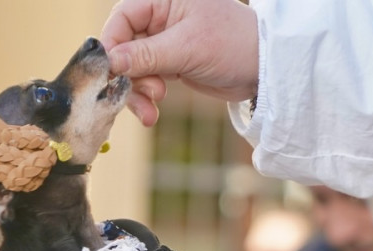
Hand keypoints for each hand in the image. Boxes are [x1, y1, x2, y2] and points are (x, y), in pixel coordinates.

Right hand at [100, 0, 258, 125]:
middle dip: (128, 76)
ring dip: (136, 92)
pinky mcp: (169, 63)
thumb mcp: (187, 48)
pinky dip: (145, 98)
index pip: (122, 18)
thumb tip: (109, 62)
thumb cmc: (232, 44)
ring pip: (131, 68)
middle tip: (144, 96)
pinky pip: (145, 80)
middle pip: (123, 46)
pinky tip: (152, 113)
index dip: (112, 46)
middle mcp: (160, 16)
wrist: (263, 69)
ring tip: (151, 110)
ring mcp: (163, 41)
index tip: (110, 73)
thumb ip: (145, 55)